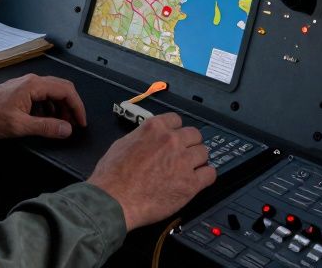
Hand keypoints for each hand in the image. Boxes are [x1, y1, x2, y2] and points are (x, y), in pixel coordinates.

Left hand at [0, 74, 86, 139]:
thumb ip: (46, 127)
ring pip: (52, 92)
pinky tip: (47, 120)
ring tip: (62, 125)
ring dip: (60, 108)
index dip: (78, 107)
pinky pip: (42, 96)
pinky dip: (50, 107)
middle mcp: (32, 81)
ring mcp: (25, 85)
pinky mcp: (20, 91)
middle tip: (75, 125)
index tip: (82, 123)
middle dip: (71, 107)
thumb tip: (68, 129)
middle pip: (62, 89)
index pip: (66, 90)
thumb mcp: (19, 126)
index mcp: (34, 85)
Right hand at [87, 112, 215, 230]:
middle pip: (194, 135)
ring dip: (197, 160)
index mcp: (154, 128)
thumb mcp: (122, 144)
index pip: (176, 120)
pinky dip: (206, 176)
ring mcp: (183, 161)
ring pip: (204, 153)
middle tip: (182, 155)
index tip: (174, 138)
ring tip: (189, 169)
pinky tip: (198, 180)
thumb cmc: (111, 176)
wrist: (114, 200)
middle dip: (189, 144)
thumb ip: (142, 137)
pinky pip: (210, 174)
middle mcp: (171, 141)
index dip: (175, 130)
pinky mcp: (190, 183)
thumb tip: (148, 140)